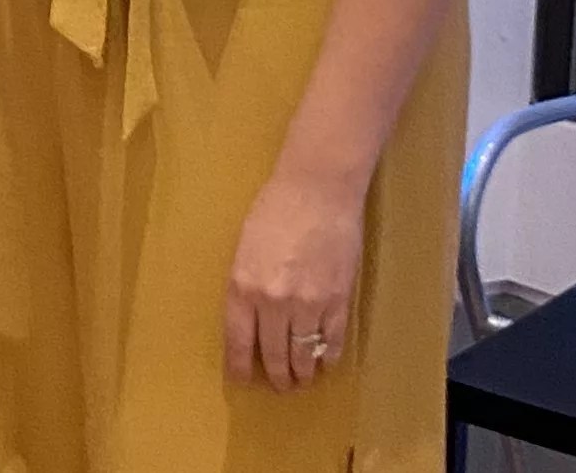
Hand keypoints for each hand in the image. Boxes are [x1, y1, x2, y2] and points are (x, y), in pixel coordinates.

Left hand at [224, 167, 364, 391]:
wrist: (318, 190)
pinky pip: (332, 341)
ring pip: (304, 354)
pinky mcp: (338, 300)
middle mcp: (273, 302)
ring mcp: (308, 304)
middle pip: (274, 355)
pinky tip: (326, 361)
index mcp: (242, 286)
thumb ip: (246, 285)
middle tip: (279, 385)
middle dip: (276, 376)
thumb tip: (250, 318)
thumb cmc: (275, 209)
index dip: (239, 366)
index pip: (238, 341)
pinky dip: (329, 356)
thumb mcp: (244, 247)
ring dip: (303, 373)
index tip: (241, 379)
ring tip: (302, 379)